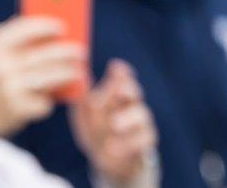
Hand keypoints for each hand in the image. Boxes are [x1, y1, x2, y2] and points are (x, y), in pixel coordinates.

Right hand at [0, 16, 84, 138]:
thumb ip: (2, 40)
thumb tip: (29, 19)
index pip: (22, 30)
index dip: (44, 26)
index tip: (61, 26)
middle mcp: (1, 67)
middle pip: (43, 55)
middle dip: (66, 52)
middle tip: (81, 51)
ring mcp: (10, 89)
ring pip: (50, 78)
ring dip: (68, 74)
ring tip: (78, 72)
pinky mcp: (18, 109)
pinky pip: (44, 102)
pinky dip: (48, 101)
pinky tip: (48, 99)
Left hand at [70, 59, 157, 185]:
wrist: (105, 159)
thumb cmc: (93, 129)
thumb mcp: (83, 114)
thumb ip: (84, 99)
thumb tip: (80, 81)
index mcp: (114, 95)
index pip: (122, 79)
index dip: (121, 73)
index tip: (115, 67)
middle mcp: (130, 105)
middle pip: (135, 92)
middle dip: (128, 89)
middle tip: (119, 91)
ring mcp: (140, 124)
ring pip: (142, 114)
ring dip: (128, 118)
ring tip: (113, 124)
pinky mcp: (145, 142)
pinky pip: (145, 138)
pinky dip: (130, 142)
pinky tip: (112, 147)